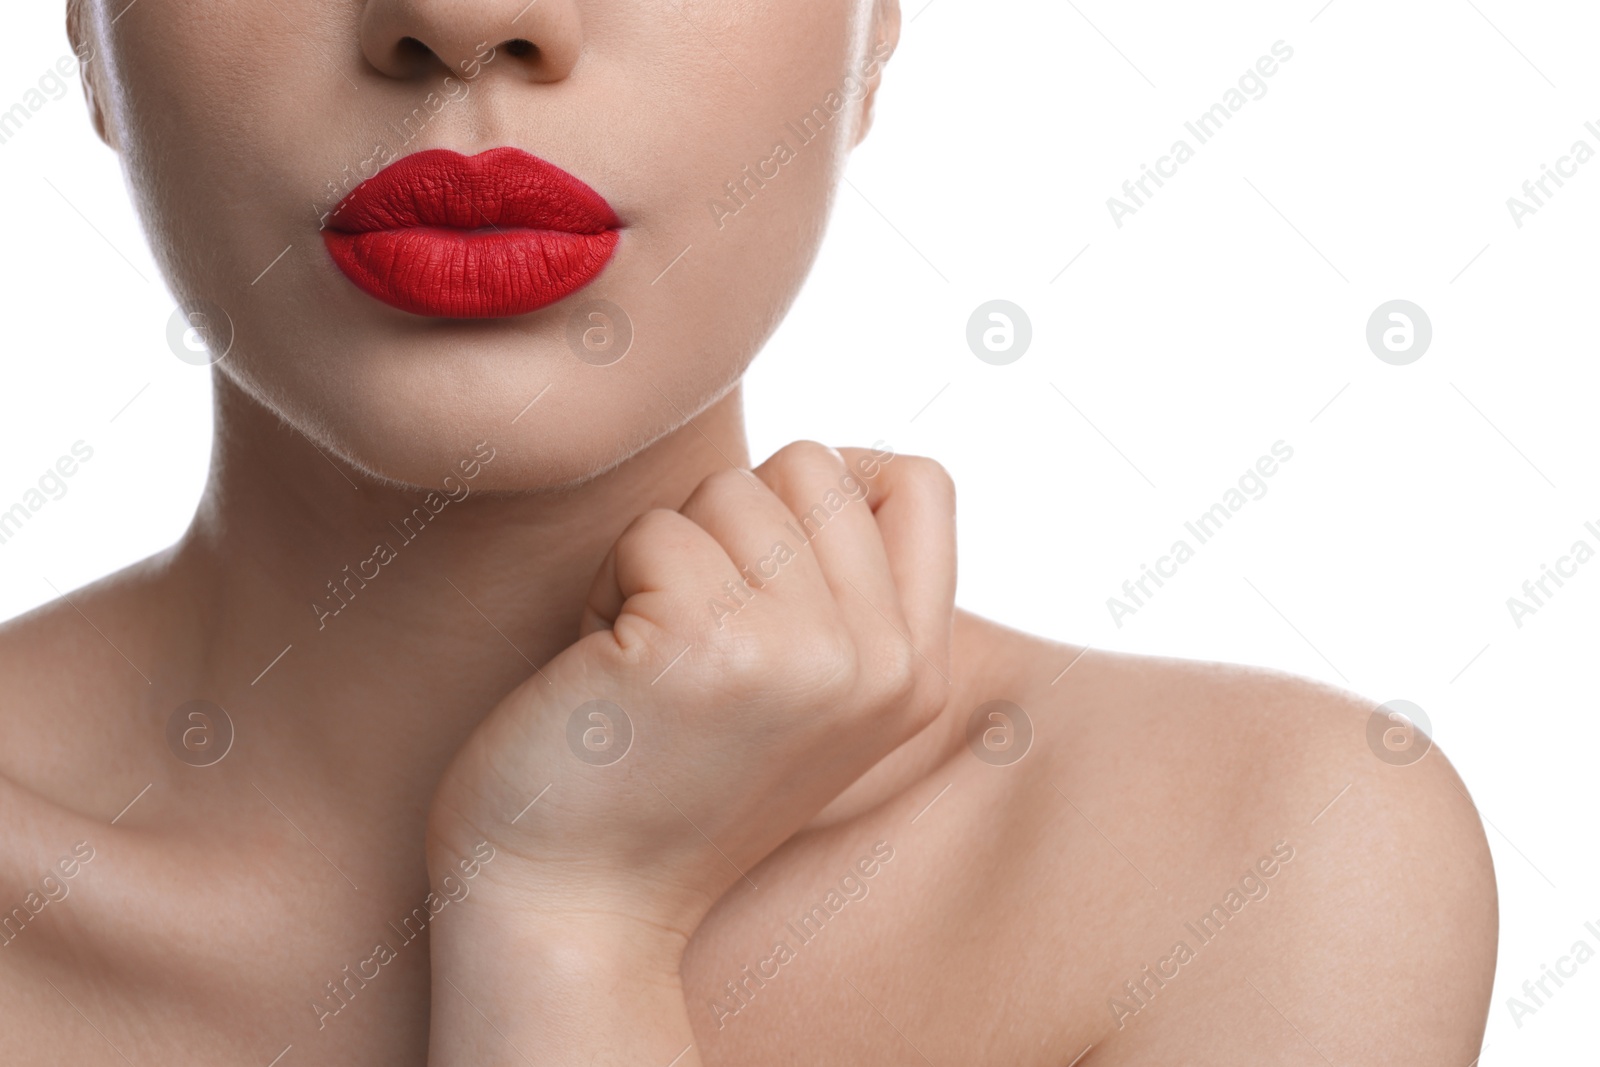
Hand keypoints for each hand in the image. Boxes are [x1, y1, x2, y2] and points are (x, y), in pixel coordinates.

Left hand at [424, 442, 955, 943]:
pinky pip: (653, 532)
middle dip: (730, 525)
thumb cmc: (669, 785)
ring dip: (663, 558)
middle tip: (695, 627)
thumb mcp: (812, 702)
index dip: (833, 484)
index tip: (763, 556)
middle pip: (810, 468)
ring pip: (727, 488)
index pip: (919, 482)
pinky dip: (608, 587)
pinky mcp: (703, 643)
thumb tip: (833, 464)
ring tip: (651, 657)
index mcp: (918, 674)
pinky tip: (609, 672)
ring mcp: (799, 653)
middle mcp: (879, 663)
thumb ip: (850, 597)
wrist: (577, 908)